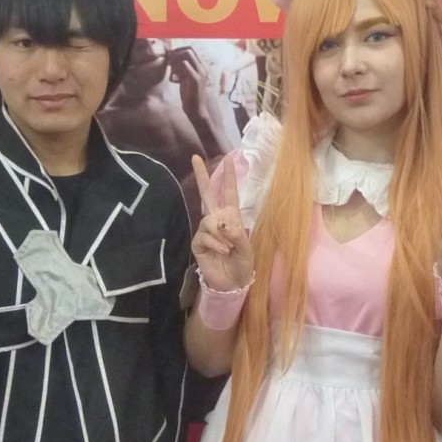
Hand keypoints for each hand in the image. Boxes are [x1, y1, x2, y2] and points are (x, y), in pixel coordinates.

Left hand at [173, 49, 224, 159]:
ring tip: (172, 72)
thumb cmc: (190, 97)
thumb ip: (181, 70)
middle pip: (189, 48)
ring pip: (187, 54)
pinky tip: (175, 79)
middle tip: (169, 64)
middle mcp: (203, 68)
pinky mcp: (196, 80)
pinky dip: (177, 69)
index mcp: (201, 67)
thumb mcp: (185, 80)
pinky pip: (185, 65)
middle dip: (176, 53)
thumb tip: (172, 61)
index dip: (178, 51)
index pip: (190, 49)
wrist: (198, 112)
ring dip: (176, 60)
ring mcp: (200, 73)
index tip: (170, 60)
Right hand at [191, 153, 252, 291]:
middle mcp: (217, 220)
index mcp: (231, 217)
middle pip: (207, 194)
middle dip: (202, 176)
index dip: (228, 177)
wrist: (232, 283)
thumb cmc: (242, 264)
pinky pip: (204, 235)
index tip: (228, 158)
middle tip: (195, 157)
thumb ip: (237, 234)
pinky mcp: (198, 243)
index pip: (229, 193)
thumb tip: (222, 223)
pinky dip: (215, 243)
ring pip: (209, 220)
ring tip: (228, 248)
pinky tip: (221, 251)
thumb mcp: (246, 248)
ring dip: (221, 234)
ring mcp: (206, 231)